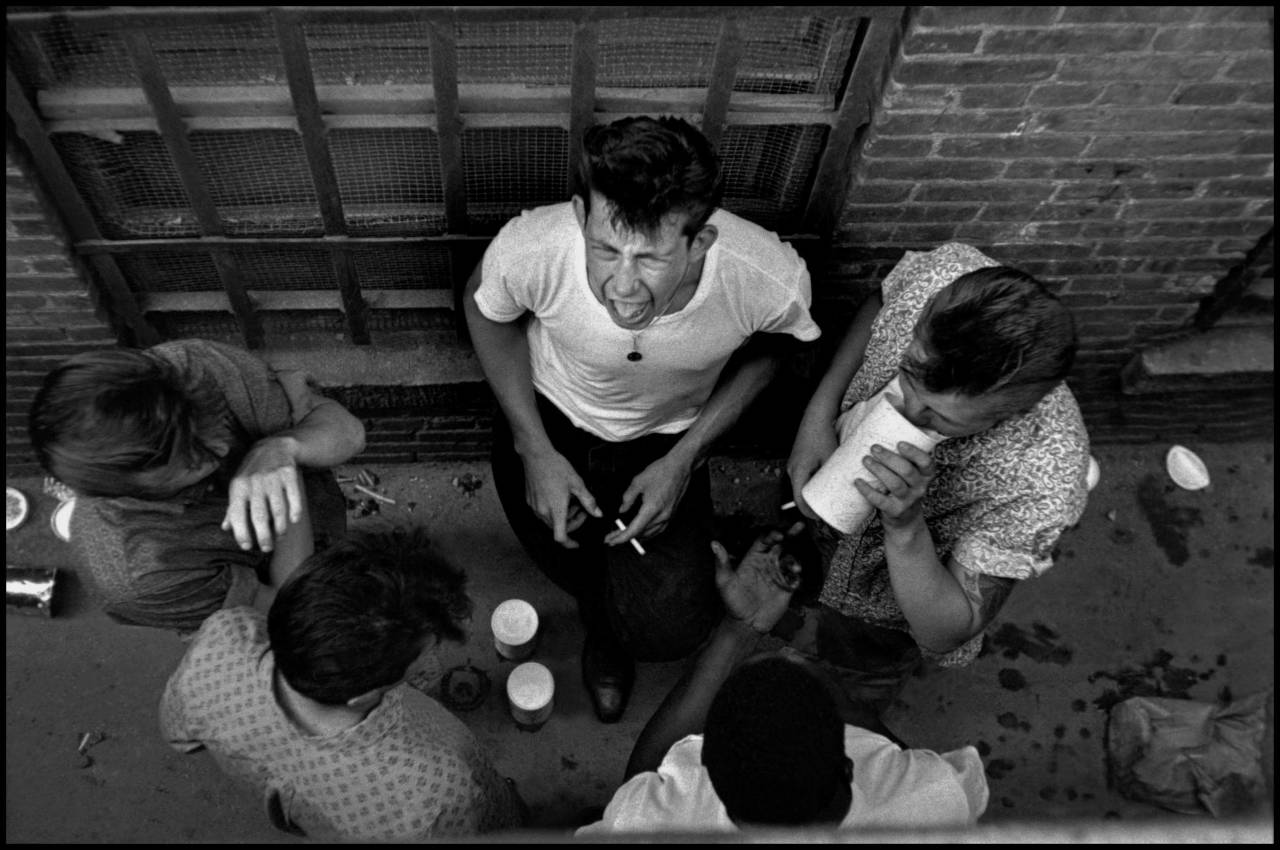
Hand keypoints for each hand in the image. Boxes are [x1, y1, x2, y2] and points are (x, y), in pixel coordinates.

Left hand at [222, 436, 302, 552]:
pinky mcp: (289, 474)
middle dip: (263, 536)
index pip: (237, 514)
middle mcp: (254, 483)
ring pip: (278, 509)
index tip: (246, 546)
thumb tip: (225, 528)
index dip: (241, 533)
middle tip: (266, 548)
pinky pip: (294, 497)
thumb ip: (233, 507)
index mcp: (238, 487)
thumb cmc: (253, 472)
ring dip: (280, 527)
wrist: (274, 446)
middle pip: (259, 516)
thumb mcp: (239, 486)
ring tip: (280, 536)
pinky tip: (294, 520)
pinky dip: (295, 511)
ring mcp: (272, 478)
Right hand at [522, 448, 600, 548]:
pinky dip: (553, 510)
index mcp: (556, 510)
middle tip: (582, 510)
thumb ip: (589, 501)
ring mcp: (535, 507)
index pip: (560, 537)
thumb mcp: (577, 484)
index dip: (569, 544)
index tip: (576, 544)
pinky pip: (543, 512)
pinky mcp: (530, 501)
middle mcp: (543, 512)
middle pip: (558, 528)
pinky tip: (559, 496)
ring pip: (551, 521)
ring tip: (572, 500)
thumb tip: (598, 514)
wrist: (536, 455)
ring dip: (563, 516)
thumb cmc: (556, 467)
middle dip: (572, 523)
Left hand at [606, 453, 691, 545]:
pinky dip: (647, 533)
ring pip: (650, 534)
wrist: (680, 466)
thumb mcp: (638, 482)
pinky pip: (658, 530)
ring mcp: (668, 516)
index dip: (621, 537)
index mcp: (651, 508)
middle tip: (611, 537)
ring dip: (636, 537)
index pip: (634, 530)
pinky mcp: (672, 514)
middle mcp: (661, 516)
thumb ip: (628, 498)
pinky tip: (641, 532)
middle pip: (641, 534)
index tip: (611, 540)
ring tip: (623, 536)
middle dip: (625, 537)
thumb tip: (622, 510)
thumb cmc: (661, 471)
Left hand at [712, 524, 803, 633]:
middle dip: (790, 534)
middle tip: (798, 526)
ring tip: (795, 567)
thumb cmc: (732, 602)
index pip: (764, 540)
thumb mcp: (724, 582)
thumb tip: (713, 544)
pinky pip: (795, 577)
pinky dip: (797, 574)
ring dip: (794, 559)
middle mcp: (767, 563)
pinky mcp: (786, 587)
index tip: (778, 534)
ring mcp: (778, 574)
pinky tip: (796, 575)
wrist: (746, 624)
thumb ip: (722, 563)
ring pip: (790, 559)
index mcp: (753, 558)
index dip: (771, 534)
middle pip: (781, 544)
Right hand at [786, 417, 836, 519]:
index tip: (820, 519)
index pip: (799, 500)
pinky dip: (809, 485)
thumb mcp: (831, 458)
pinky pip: (801, 477)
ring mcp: (792, 465)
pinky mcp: (797, 460)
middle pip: (799, 494)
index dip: (808, 512)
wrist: (815, 417)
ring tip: (827, 500)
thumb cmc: (823, 436)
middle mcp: (791, 470)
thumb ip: (836, 473)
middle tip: (827, 512)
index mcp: (798, 472)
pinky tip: (820, 486)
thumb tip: (851, 488)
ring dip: (811, 494)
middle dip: (811, 505)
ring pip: (800, 485)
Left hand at [854, 441, 935, 529]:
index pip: (926, 462)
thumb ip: (904, 457)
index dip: (914, 452)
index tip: (899, 443)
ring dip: (879, 470)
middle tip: (874, 448)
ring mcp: (908, 501)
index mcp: (925, 475)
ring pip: (895, 484)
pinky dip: (867, 490)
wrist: (904, 520)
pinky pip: (880, 500)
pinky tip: (857, 481)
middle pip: (907, 471)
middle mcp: (920, 488)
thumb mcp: (911, 474)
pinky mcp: (895, 511)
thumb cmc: (903, 488)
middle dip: (889, 458)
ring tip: (865, 460)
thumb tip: (881, 429)